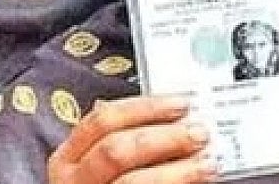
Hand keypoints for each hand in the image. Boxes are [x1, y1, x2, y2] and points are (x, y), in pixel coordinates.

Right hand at [48, 95, 217, 183]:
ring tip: (207, 163)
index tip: (181, 103)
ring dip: (176, 171)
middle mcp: (76, 181)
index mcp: (70, 158)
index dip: (145, 108)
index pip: (103, 120)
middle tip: (199, 134)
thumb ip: (129, 137)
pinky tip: (198, 183)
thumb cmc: (115, 180)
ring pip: (132, 182)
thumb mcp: (104, 162)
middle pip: (116, 150)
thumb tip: (174, 116)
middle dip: (163, 138)